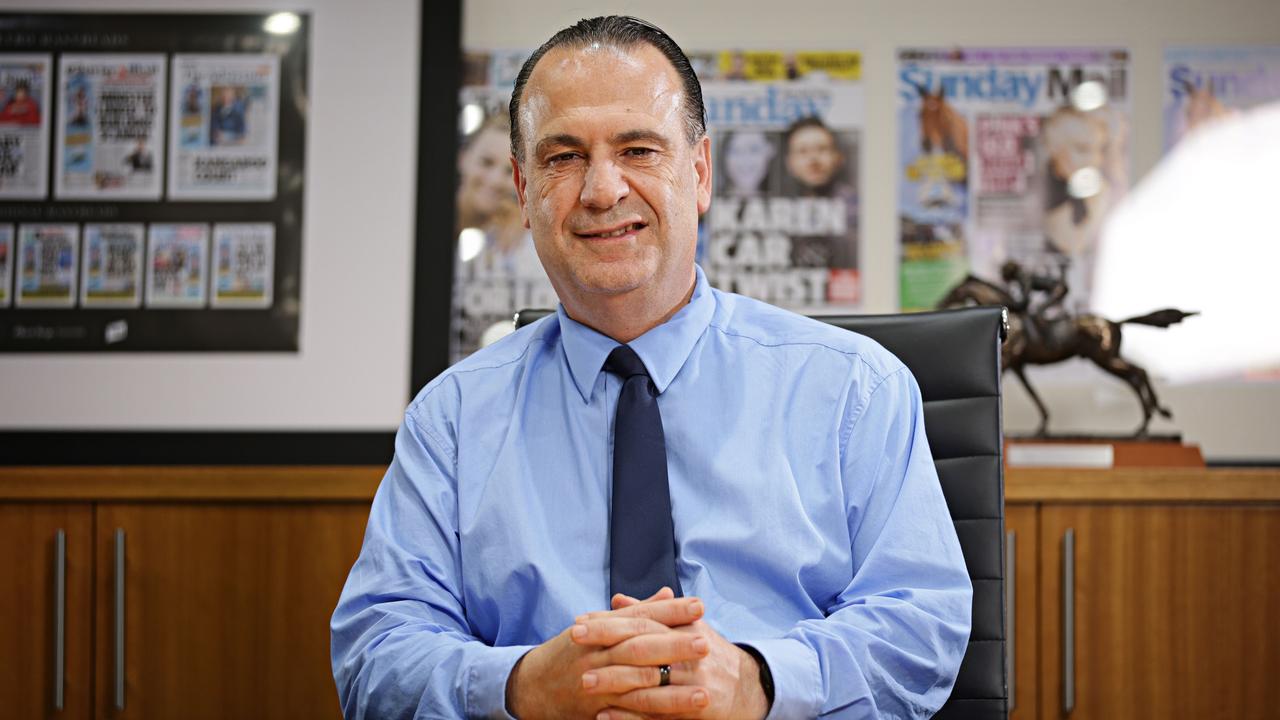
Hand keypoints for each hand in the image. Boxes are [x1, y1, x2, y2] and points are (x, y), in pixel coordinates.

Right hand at [506, 588, 706, 718]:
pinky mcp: (597, 710)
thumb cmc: (571, 651)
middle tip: (705, 643)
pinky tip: (677, 718)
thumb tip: (668, 593)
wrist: (532, 685)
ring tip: (703, 691)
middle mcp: (598, 653)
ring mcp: (597, 683)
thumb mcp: (599, 624)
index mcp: (602, 628)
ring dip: (672, 691)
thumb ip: (636, 611)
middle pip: (640, 647)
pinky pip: (629, 715)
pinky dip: (653, 717)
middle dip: (674, 646)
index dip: (670, 611)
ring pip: (637, 685)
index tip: (699, 606)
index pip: (640, 616)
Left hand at [577, 592, 769, 719]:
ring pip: (648, 682)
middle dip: (607, 644)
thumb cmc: (709, 654)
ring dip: (614, 683)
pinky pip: (657, 714)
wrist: (749, 689)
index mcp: (688, 628)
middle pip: (643, 647)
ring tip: (583, 683)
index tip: (580, 622)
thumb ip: (651, 614)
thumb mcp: (685, 629)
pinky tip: (604, 716)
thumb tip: (618, 598)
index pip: (643, 621)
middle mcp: (692, 653)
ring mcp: (695, 683)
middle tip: (574, 644)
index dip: (611, 622)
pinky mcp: (696, 710)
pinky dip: (630, 717)